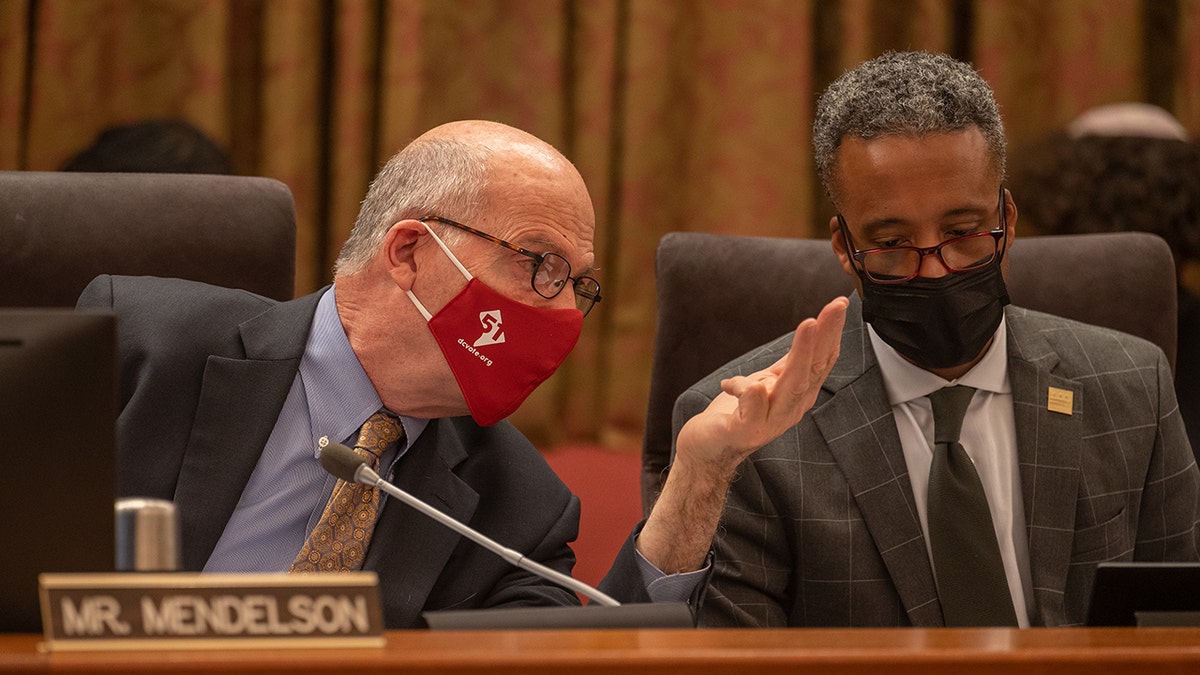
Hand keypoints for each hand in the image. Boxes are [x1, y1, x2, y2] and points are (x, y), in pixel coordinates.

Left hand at [637, 296, 848, 573]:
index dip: (832, 333)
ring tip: (807, 325)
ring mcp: (767, 422)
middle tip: (832, 309)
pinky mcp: (741, 431)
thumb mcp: (768, 381)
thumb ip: (788, 363)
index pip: (821, 361)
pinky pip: (751, 416)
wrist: (708, 447)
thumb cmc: (739, 411)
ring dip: (800, 357)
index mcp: (797, 394)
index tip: (840, 303)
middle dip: (823, 338)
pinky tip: (754, 385)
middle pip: (811, 371)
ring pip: (789, 389)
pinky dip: (753, 399)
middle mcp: (789, 408)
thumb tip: (813, 327)